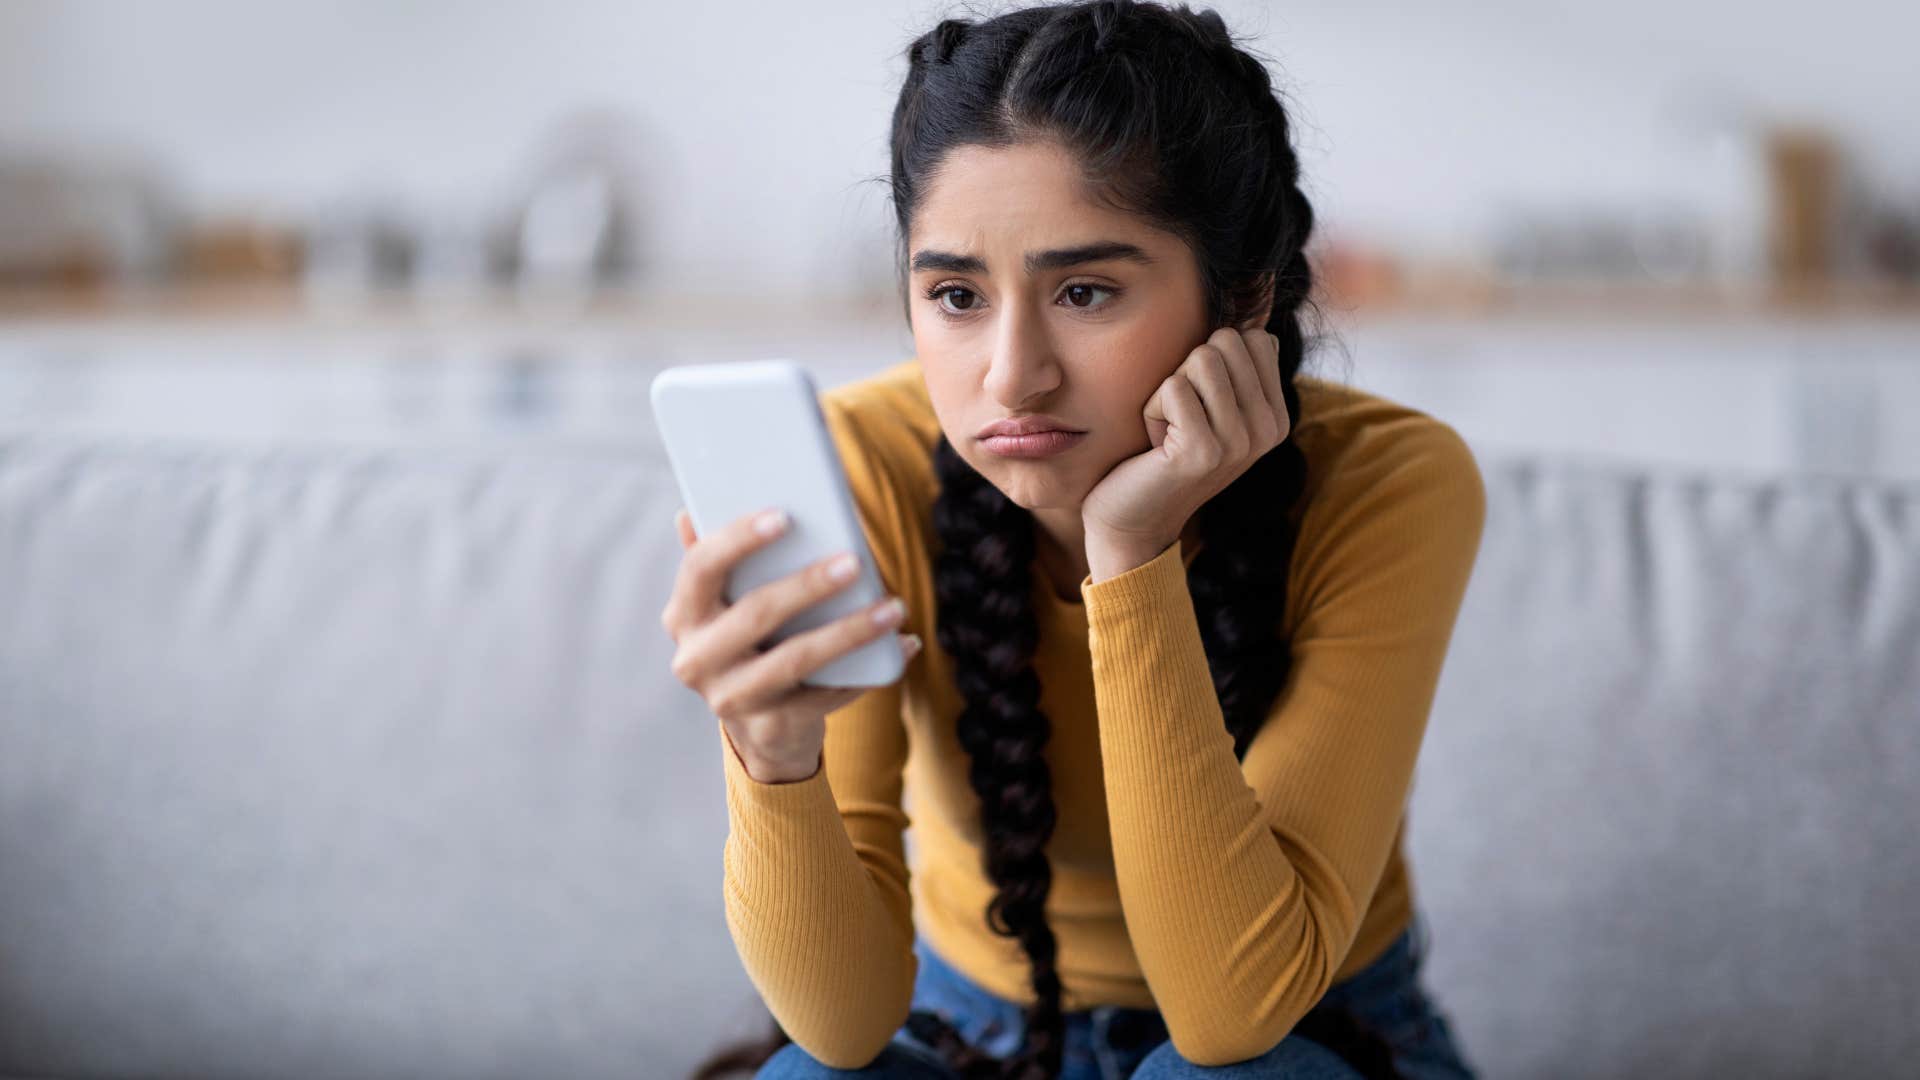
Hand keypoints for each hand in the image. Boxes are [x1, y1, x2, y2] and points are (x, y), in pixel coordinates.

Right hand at [660, 506, 920, 782]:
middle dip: (808, 585)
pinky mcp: (769, 727)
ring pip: (795, 660)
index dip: (738, 539)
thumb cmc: (751, 642)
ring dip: (850, 631)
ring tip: (893, 608)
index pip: (700, 568)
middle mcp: (695, 659)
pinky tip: (902, 645)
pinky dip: (868, 671)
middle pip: (755, 614)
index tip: (784, 515)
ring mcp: (731, 698)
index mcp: (683, 615)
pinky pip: (825, 695)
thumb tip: (688, 512)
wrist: (762, 725)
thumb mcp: (728, 604)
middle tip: (855, 562)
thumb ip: (716, 561)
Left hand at [1081, 326, 1292, 563]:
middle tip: (1180, 418)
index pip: (1253, 337)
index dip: (1211, 360)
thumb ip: (1236, 368)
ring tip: (1170, 431)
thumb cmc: (1164, 453)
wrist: (1133, 519)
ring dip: (1168, 390)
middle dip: (1188, 371)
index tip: (1200, 405)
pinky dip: (1152, 409)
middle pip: (1225, 341)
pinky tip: (1157, 446)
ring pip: (1200, 359)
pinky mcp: (1204, 451)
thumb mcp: (1212, 408)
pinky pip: (1173, 387)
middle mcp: (1268, 429)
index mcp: (1276, 416)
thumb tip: (1255, 321)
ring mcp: (1239, 442)